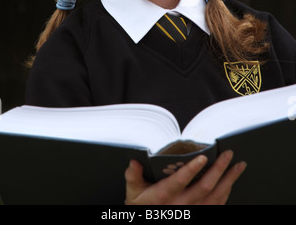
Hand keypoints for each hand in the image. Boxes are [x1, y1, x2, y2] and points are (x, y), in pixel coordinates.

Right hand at [125, 150, 246, 204]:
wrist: (150, 222)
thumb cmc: (142, 206)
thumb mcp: (133, 192)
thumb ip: (133, 176)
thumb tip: (134, 162)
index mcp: (165, 196)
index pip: (180, 181)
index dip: (192, 169)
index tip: (203, 157)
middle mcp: (182, 205)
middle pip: (205, 188)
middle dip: (219, 169)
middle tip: (228, 154)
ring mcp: (194, 213)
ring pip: (216, 197)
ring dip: (229, 180)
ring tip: (239, 165)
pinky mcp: (200, 215)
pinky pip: (218, 206)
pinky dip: (227, 193)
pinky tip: (232, 181)